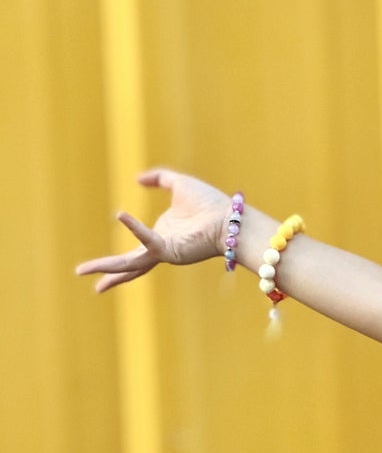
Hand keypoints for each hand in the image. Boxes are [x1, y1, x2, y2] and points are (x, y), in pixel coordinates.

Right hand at [73, 168, 232, 293]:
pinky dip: (135, 228)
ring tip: (83, 270)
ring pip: (130, 264)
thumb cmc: (210, 204)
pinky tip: (121, 215)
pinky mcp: (171, 250)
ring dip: (107, 267)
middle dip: (105, 271)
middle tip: (80, 274)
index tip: (97, 270)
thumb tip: (138, 178)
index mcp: (160, 237)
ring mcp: (164, 253)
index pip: (134, 252)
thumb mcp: (177, 183)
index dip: (116, 263)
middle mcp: (160, 249)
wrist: (229, 219)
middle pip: (127, 265)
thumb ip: (159, 178)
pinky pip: (147, 240)